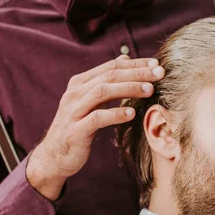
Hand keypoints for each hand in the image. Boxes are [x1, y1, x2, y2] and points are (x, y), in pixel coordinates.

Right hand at [26, 56, 163, 200]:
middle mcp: (75, 93)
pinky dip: (115, 114)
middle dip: (136, 73)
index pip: (111, 66)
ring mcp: (74, 111)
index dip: (135, 64)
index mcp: (80, 83)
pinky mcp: (76, 130)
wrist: (54, 156)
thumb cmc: (78, 126)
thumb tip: (125, 58)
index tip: (156, 65)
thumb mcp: (91, 101)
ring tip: (149, 90)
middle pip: (109, 76)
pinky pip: (97, 118)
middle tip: (160, 73)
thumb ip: (106, 81)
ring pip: (102, 92)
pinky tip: (132, 114)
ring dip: (128, 89)